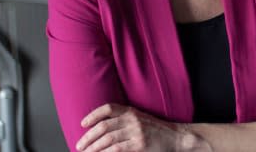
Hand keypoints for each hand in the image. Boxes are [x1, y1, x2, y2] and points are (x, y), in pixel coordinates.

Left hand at [76, 104, 204, 151]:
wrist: (176, 137)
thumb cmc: (156, 130)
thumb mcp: (140, 119)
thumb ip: (123, 120)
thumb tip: (101, 128)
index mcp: (131, 111)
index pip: (108, 108)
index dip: (93, 115)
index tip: (83, 124)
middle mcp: (132, 119)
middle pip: (104, 126)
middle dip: (88, 137)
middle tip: (79, 146)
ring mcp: (136, 132)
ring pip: (108, 139)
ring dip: (93, 148)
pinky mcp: (139, 145)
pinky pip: (117, 149)